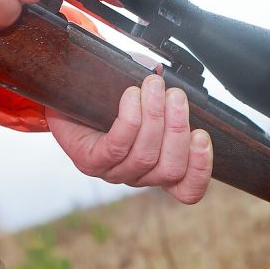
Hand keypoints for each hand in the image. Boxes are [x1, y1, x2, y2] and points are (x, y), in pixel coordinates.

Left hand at [46, 74, 213, 203]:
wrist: (66, 96)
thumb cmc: (110, 99)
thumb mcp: (146, 99)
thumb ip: (166, 96)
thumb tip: (174, 79)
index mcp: (157, 167)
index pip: (187, 189)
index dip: (201, 169)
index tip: (202, 136)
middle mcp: (138, 175)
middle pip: (170, 169)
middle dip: (178, 128)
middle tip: (176, 95)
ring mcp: (113, 172)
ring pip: (145, 156)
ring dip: (155, 117)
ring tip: (153, 86)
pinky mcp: (90, 162)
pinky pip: (117, 146)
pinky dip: (129, 119)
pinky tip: (130, 96)